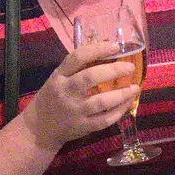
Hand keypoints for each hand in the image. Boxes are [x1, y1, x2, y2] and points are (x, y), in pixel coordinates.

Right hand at [23, 40, 138, 151]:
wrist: (39, 128)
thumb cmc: (53, 98)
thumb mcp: (57, 79)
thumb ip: (76, 69)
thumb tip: (106, 53)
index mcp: (59, 76)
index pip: (78, 57)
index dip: (98, 49)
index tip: (116, 46)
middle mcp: (65, 92)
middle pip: (90, 77)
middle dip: (114, 71)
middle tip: (130, 67)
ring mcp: (74, 111)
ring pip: (101, 101)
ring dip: (122, 94)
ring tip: (135, 87)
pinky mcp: (82, 127)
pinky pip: (104, 119)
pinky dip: (119, 111)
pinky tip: (127, 103)